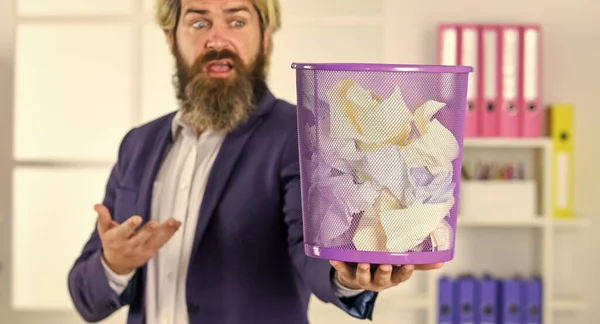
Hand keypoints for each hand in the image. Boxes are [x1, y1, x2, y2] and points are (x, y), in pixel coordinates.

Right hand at [95, 204, 180, 274]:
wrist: (116, 265)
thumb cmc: (111, 243)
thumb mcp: (104, 231)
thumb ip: (103, 218)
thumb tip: (97, 206)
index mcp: (117, 239)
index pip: (123, 232)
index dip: (130, 225)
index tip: (137, 219)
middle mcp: (130, 245)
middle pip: (141, 237)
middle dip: (148, 231)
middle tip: (155, 223)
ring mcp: (141, 250)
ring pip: (154, 240)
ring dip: (165, 231)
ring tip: (173, 222)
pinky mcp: (150, 252)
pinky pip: (161, 243)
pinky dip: (170, 234)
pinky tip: (176, 225)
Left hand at [329, 261, 443, 291]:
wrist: (358, 275)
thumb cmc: (383, 267)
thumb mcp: (400, 265)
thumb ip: (419, 262)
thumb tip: (441, 261)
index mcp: (393, 277)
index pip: (402, 276)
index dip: (405, 271)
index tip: (408, 263)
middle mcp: (379, 280)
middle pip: (383, 278)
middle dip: (385, 272)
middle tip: (386, 264)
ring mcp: (363, 278)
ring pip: (364, 277)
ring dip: (364, 270)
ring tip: (363, 262)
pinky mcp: (348, 274)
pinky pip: (342, 270)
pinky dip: (339, 265)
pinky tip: (334, 259)